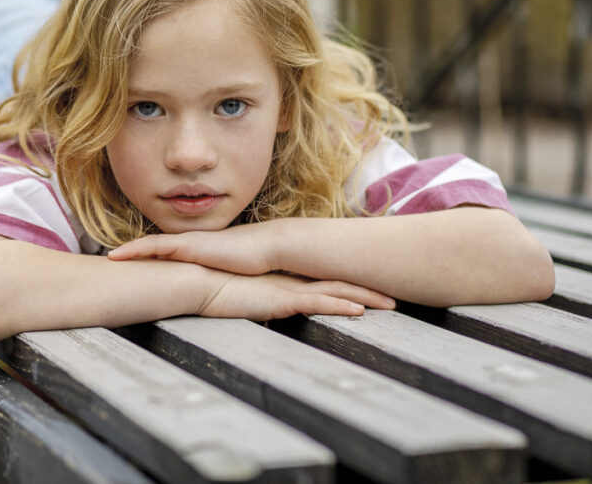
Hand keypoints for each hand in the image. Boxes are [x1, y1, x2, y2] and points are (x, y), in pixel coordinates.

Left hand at [108, 224, 272, 274]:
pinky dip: (134, 249)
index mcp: (196, 252)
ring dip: (127, 251)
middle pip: (153, 249)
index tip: (131, 265)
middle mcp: (188, 244)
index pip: (166, 255)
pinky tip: (117, 254)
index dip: (147, 258)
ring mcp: (185, 242)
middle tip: (111, 261)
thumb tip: (216, 297)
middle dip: (132, 254)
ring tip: (109, 257)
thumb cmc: (254, 264)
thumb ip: (219, 281)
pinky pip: (152, 245)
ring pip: (148, 245)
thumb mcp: (229, 275)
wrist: (265, 248)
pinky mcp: (186, 244)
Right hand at [197, 271, 394, 319]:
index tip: (369, 289)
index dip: (348, 283)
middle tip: (393, 296)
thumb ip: (254, 300)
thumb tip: (258, 307)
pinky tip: (359, 313)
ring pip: (336, 293)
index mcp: (284, 280)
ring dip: (365, 298)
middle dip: (368, 289)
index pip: (323, 280)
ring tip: (391, 305)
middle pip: (338, 283)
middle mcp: (291, 281)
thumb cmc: (212, 288)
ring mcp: (288, 288)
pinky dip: (339, 308)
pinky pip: (317, 304)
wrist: (197, 280)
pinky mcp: (280, 299)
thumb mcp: (241, 297)